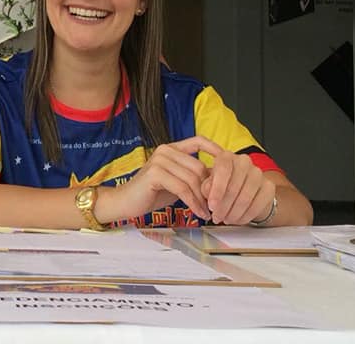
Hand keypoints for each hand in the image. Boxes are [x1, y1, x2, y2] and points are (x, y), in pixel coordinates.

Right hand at [108, 136, 222, 221]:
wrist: (125, 202)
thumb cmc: (151, 193)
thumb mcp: (177, 182)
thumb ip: (194, 177)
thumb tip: (221, 181)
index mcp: (171, 148)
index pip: (198, 141)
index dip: (215, 150)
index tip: (229, 165)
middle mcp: (165, 150)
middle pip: (199, 167)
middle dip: (210, 188)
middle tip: (216, 205)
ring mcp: (159, 160)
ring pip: (193, 179)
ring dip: (203, 199)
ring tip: (207, 212)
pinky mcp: (155, 174)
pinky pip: (183, 189)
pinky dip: (194, 203)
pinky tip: (198, 212)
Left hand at [200, 151, 274, 224]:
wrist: (243, 191)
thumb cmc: (222, 185)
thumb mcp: (208, 185)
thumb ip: (206, 186)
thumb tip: (208, 190)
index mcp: (226, 156)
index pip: (223, 169)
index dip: (217, 190)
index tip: (212, 206)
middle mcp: (243, 161)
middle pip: (234, 187)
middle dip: (223, 207)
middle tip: (216, 217)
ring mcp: (258, 173)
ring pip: (245, 198)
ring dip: (233, 213)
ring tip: (226, 219)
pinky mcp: (269, 186)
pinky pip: (257, 205)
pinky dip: (245, 216)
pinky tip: (237, 220)